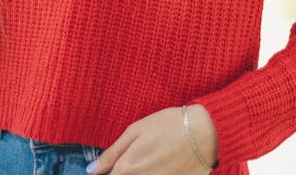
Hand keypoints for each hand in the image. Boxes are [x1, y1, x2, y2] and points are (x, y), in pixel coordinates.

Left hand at [87, 104, 217, 174]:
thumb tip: (92, 171)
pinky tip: (160, 164)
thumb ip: (113, 153)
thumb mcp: (136, 130)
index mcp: (128, 168)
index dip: (105, 173)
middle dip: (121, 172)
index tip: (106, 169)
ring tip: (149, 158)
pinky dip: (153, 174)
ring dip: (138, 173)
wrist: (204, 132)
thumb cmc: (169, 125)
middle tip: (135, 160)